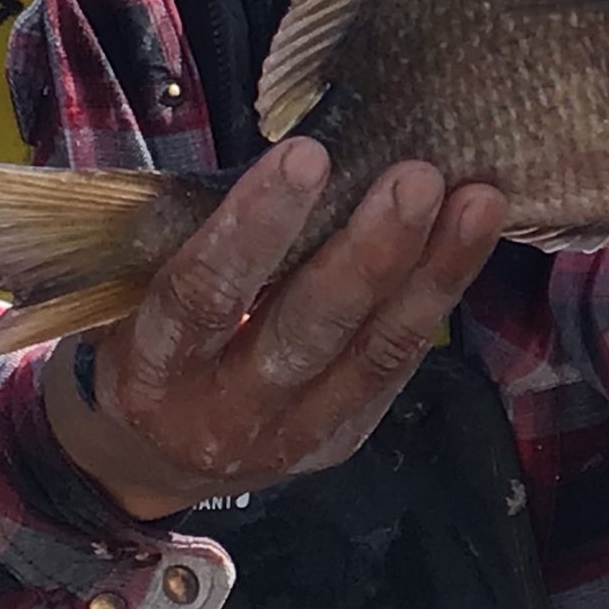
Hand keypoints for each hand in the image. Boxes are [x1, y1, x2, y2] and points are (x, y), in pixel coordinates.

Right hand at [43, 140, 503, 520]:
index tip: (306, 155)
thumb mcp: (132, 295)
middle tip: (414, 178)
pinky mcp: (341, 440)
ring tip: (477, 201)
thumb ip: (186, 240)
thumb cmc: (142, 337)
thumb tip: (287, 155)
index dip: (255, 227)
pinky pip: (397, 366)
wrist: (148, 453)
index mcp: (153, 370)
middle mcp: (222, 416)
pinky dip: (438, 299)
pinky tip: (472, 238)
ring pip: (373, 352)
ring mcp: (291, 438)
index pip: (202, 295)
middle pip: (305, 330)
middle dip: (368, 252)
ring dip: (431, 272)